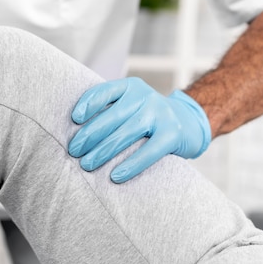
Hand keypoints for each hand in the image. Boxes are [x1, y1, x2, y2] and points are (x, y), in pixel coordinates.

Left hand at [68, 77, 210, 182]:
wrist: (188, 122)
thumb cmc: (146, 117)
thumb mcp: (130, 105)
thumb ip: (109, 111)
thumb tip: (76, 135)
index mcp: (130, 87)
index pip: (105, 91)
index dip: (88, 104)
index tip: (74, 119)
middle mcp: (145, 97)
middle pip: (112, 116)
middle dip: (90, 135)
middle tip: (74, 151)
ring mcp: (160, 114)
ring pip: (126, 133)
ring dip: (103, 151)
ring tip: (87, 164)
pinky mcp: (172, 134)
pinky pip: (149, 151)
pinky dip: (131, 165)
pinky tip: (115, 176)